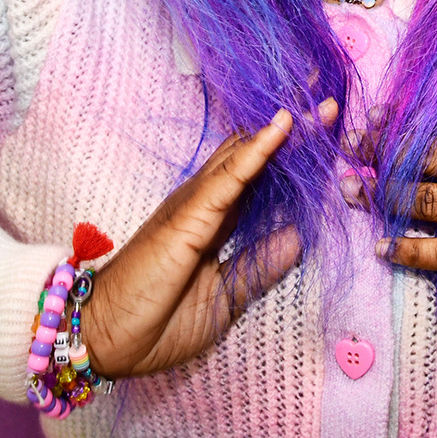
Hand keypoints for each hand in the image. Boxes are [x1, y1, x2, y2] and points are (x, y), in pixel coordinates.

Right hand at [81, 99, 337, 377]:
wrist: (103, 340)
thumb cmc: (155, 322)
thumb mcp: (226, 296)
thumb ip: (261, 265)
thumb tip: (300, 238)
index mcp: (218, 220)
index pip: (264, 176)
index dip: (296, 153)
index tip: (330, 130)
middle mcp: (208, 202)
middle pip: (259, 155)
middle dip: (299, 129)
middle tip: (333, 98)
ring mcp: (196, 204)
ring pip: (248, 154)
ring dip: (288, 129)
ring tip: (322, 100)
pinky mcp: (187, 216)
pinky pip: (229, 178)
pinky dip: (257, 151)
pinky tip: (281, 127)